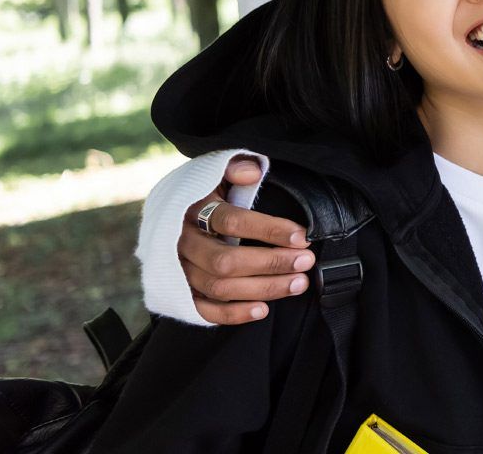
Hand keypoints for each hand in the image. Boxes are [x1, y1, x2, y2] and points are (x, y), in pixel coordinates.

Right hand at [180, 155, 312, 324]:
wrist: (175, 216)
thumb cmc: (209, 193)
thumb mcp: (218, 172)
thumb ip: (235, 167)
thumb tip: (252, 172)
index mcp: (192, 210)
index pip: (231, 221)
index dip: (269, 229)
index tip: (303, 236)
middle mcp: (182, 243)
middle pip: (225, 261)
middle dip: (271, 262)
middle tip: (306, 261)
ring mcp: (179, 270)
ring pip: (219, 287)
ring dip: (263, 288)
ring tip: (299, 283)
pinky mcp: (181, 292)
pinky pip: (203, 310)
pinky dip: (232, 314)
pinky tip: (263, 310)